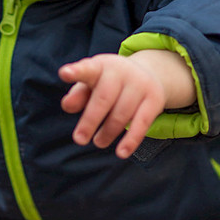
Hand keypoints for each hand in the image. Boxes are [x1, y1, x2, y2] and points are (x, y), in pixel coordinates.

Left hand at [59, 50, 193, 158]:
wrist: (146, 73)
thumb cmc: (109, 83)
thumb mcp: (92, 85)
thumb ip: (78, 95)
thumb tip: (67, 105)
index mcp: (101, 66)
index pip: (87, 69)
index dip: (76, 72)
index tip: (65, 74)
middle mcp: (121, 71)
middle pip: (103, 98)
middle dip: (90, 121)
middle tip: (79, 139)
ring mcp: (140, 83)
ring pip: (121, 113)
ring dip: (108, 132)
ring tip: (99, 142)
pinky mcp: (154, 99)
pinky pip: (142, 122)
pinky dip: (131, 140)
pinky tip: (122, 153)